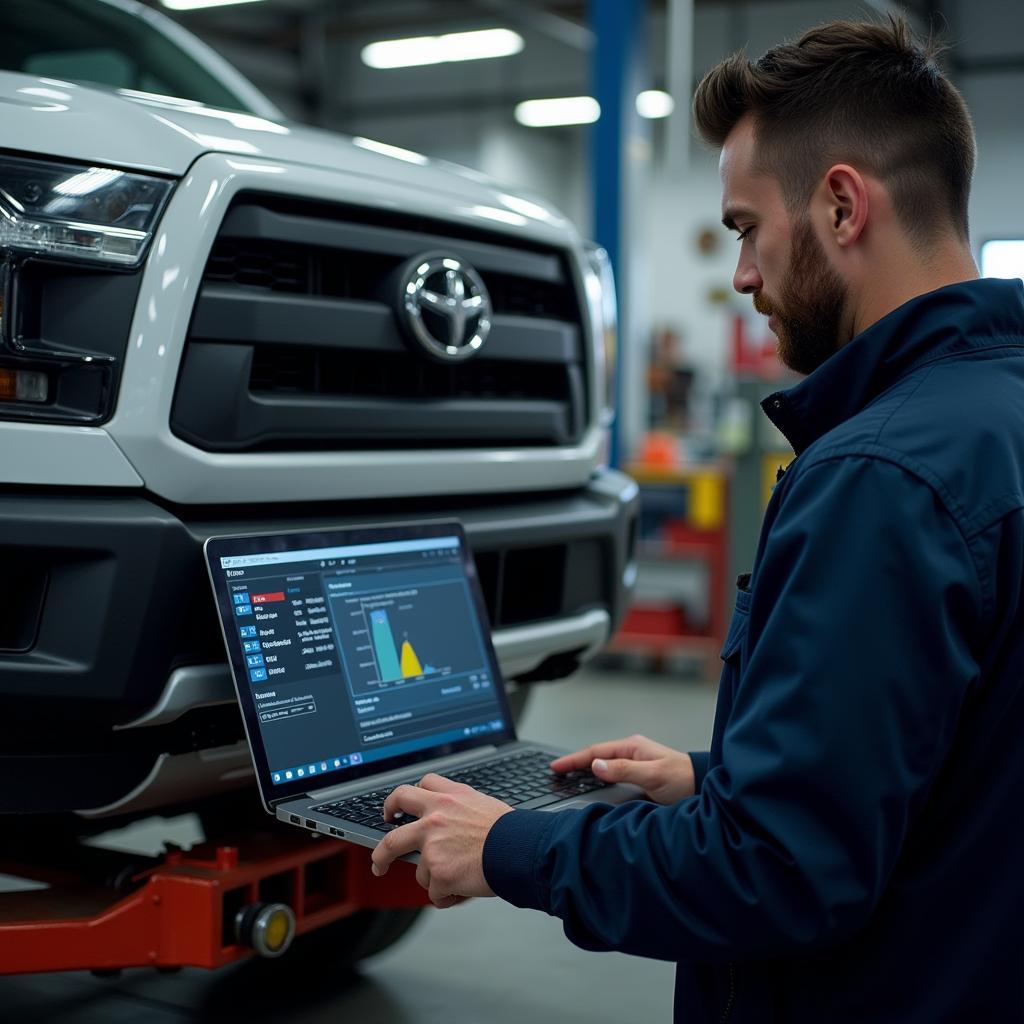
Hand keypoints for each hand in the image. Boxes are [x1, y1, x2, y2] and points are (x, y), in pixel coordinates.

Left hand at [370, 773, 513, 907]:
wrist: (520, 847)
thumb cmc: (509, 829)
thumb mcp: (481, 803)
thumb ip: (457, 808)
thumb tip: (445, 820)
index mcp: (447, 798)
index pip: (412, 790)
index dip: (398, 802)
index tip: (394, 812)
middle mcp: (434, 818)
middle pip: (392, 835)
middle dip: (380, 852)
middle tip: (380, 861)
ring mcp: (433, 846)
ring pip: (419, 871)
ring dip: (436, 879)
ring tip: (459, 878)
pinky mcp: (438, 873)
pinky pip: (434, 893)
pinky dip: (448, 896)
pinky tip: (464, 889)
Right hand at [550, 734, 694, 804]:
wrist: (706, 787)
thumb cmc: (683, 779)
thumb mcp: (653, 775)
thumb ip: (624, 770)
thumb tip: (595, 765)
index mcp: (632, 747)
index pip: (595, 751)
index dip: (573, 759)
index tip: (556, 767)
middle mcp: (632, 752)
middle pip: (596, 756)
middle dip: (575, 763)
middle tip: (555, 772)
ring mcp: (636, 763)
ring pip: (603, 765)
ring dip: (585, 770)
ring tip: (567, 777)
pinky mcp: (640, 775)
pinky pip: (612, 774)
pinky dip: (598, 777)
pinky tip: (592, 784)